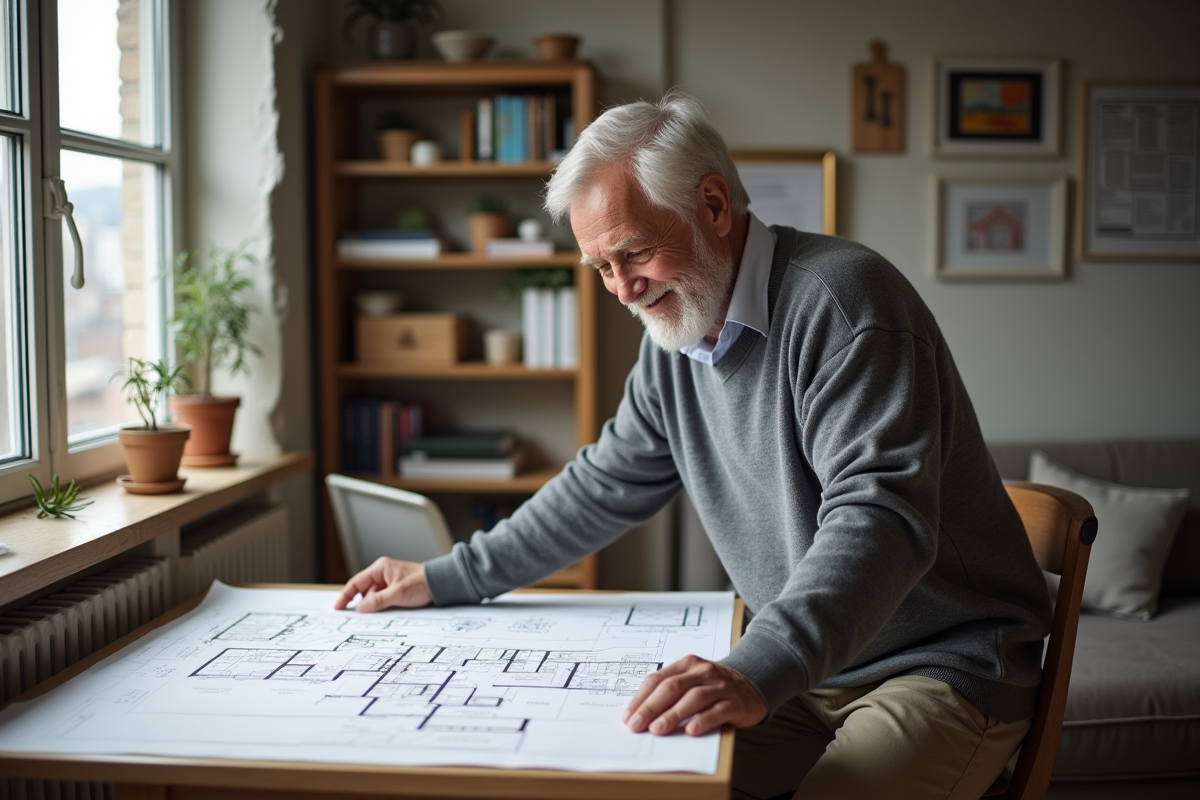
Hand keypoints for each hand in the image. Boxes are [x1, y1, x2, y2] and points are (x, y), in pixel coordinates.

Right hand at [333, 557, 431, 612]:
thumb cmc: (422, 583)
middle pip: (364, 591)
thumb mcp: (398, 594)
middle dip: (360, 604)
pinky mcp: (396, 590)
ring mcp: (389, 582)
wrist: (441, 584)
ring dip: (373, 607)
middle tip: (355, 618)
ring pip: (374, 597)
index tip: (337, 607)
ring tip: (375, 617)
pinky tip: (384, 614)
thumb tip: (360, 609)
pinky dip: (381, 607)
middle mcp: (383, 573)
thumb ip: (377, 601)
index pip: (356, 582)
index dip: (345, 596)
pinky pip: (383, 599)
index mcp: (380, 568)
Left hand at [623, 655, 766, 736]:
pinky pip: (718, 710)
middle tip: (637, 725)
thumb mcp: (691, 682)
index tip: (628, 717)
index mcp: (686, 665)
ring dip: (674, 714)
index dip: (641, 698)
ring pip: (694, 698)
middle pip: (672, 687)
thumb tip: (641, 716)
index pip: (658, 679)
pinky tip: (692, 731)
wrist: (753, 683)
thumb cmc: (713, 687)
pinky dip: (704, 720)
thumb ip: (670, 694)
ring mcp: (720, 686)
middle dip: (651, 707)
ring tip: (658, 729)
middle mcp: (702, 672)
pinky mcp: (736, 702)